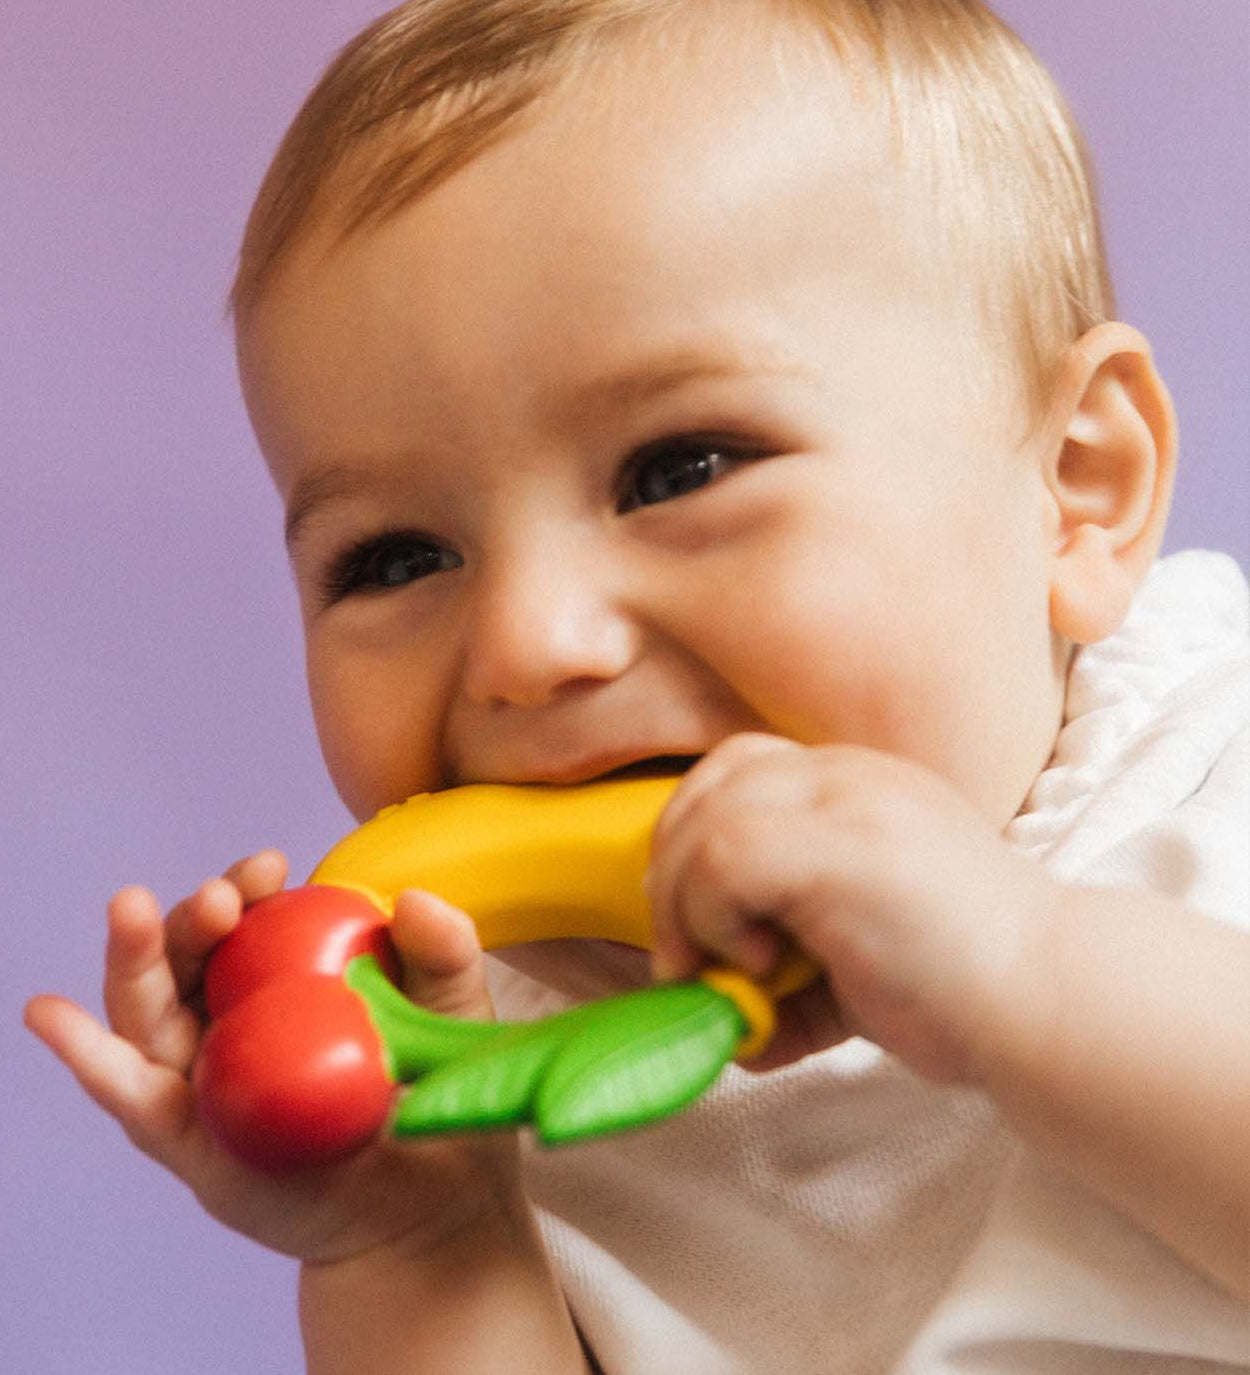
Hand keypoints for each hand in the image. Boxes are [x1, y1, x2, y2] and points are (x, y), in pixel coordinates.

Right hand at [24, 853, 522, 1264]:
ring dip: (135, 957)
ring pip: (149, 1010)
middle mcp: (234, 1020)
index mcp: (287, 980)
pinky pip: (131, 1093)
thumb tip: (413, 898)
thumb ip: (443, 952)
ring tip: (128, 908)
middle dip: (195, 917)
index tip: (271, 866)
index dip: (248, 889)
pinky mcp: (186, 1140)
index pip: (252, 922)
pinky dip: (86, 1054)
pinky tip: (49, 1012)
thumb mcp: (451, 1015)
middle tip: (221, 897)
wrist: (432, 1210)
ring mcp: (204, 1078)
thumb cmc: (436, 1100)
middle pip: (191, 957)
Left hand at [646, 734, 1055, 1080]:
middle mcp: (848, 776)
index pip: (738, 773)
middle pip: (710, 785)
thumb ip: (791, 972)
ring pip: (704, 820)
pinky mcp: (840, 846)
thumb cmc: (963, 989)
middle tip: (685, 959)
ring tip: (720, 972)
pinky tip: (760, 965)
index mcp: (857, 787)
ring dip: (683, 905)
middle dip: (670, 874)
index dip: (693, 843)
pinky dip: (712, 917)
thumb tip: (723, 1018)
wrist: (1050, 1001)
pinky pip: (722, 857)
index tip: (695, 926)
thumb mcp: (857, 961)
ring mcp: (846, 802)